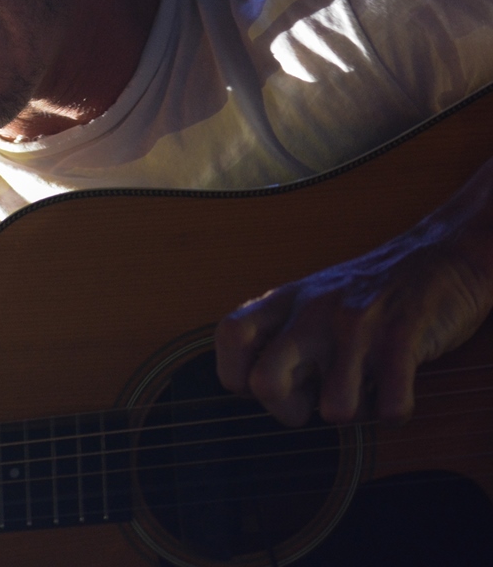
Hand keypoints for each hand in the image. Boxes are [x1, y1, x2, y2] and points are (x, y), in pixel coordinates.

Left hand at [216, 157, 492, 426]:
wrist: (439, 255)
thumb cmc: (367, 291)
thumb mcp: (308, 298)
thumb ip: (275, 332)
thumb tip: (250, 385)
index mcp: (284, 301)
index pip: (230, 337)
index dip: (238, 375)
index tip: (267, 384)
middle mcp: (312, 312)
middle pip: (264, 383)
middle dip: (287, 412)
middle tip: (312, 405)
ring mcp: (355, 326)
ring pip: (335, 409)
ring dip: (354, 413)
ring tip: (363, 389)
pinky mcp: (401, 340)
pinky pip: (389, 408)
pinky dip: (394, 411)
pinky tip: (396, 390)